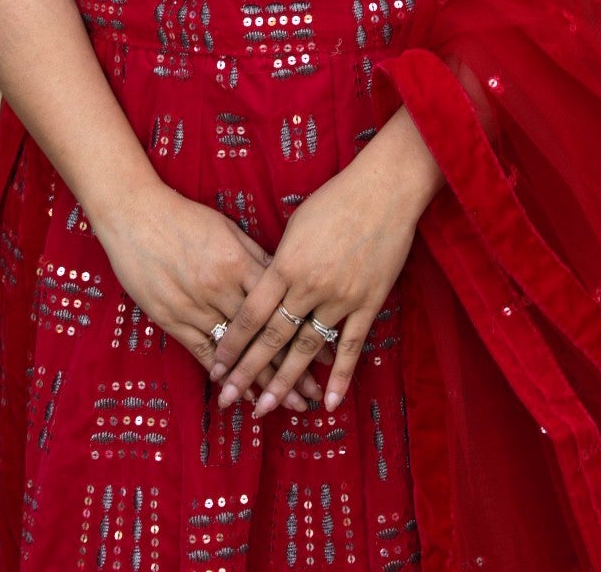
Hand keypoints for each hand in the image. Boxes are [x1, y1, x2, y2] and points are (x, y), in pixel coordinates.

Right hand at [96, 182, 324, 414]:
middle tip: (311, 396)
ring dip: (259, 380)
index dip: (306, 333)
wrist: (136, 216)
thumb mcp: (228, 230)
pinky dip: (222, 372)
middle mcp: (220, 289)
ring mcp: (195, 306)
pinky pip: (202, 351)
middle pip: (262, 336)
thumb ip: (256, 258)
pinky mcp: (172, 318)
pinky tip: (238, 391)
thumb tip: (286, 282)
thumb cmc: (186, 218)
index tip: (329, 354)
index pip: (281, 306)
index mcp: (238, 263)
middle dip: (289, 369)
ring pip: (235, 351)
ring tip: (282, 404)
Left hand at [208, 142, 424, 419]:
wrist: (383, 190)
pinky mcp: (368, 302)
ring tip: (266, 409)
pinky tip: (327, 403)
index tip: (216, 368)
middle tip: (229, 399)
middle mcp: (309, 286)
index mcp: (286, 264)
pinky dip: (340, 376)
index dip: (232, 343)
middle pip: (273, 338)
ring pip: (307, 349)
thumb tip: (265, 289)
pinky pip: (351, 346)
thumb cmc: (334, 200)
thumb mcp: (295, 226)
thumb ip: (279, 263)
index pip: (251, 314)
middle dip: (248, 371)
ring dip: (285, 382)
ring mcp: (340, 297)